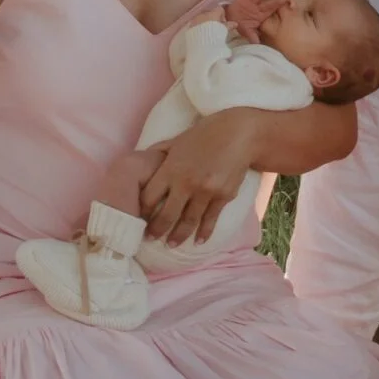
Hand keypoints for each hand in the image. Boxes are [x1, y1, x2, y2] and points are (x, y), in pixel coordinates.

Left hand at [139, 110, 255, 245]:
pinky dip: (204, 233)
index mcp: (171, 168)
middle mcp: (187, 183)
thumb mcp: (178, 140)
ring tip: (171, 245)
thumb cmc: (206, 133)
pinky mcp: (223, 196)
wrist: (240, 134)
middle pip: (167, 215)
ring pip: (188, 221)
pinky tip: (198, 241)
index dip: (142, 211)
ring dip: (178, 236)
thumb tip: (142, 159)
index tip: (139, 218)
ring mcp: (206, 192)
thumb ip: (160, 152)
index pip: (150, 197)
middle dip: (156, 230)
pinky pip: (210, 219)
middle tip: (150, 239)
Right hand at [219, 0, 275, 42]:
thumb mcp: (246, 32)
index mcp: (260, 16)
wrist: (228, 19)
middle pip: (268, 4)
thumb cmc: (240, 25)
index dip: (279, 10)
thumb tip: (257, 44)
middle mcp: (257, 8)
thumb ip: (252, 37)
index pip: (272, 12)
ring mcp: (250, 3)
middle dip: (276, 2)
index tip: (288, 6)